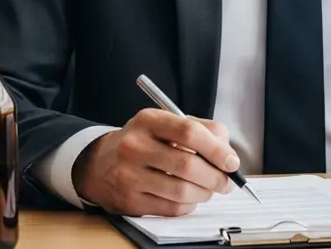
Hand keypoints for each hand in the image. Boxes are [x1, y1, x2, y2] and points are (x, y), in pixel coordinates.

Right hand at [72, 109, 240, 216]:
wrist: (99, 163)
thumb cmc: (144, 142)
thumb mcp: (166, 124)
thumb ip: (201, 130)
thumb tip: (228, 154)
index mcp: (148, 120)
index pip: (190, 132)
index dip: (217, 149)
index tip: (232, 162)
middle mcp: (134, 146)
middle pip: (188, 165)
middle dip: (216, 177)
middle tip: (226, 181)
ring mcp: (129, 175)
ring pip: (182, 191)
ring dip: (204, 193)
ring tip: (209, 189)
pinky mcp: (129, 201)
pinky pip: (171, 208)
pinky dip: (189, 205)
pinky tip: (189, 197)